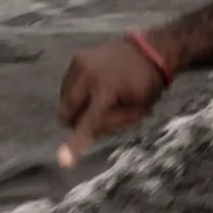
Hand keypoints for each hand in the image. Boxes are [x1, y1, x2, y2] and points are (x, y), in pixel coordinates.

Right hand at [56, 36, 168, 166]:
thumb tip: (84, 130)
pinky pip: (67, 85)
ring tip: (99, 96)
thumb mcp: (138, 111)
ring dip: (76, 106)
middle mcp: (89, 73)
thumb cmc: (146, 85)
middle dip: (76, 120)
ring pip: (64, 99)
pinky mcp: (77, 57)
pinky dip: (76, 92)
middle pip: (66, 111)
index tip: (62, 160)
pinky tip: (94, 86)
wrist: (149, 51)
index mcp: (108, 89)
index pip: (89, 121)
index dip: (76, 143)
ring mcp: (80, 62)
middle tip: (97, 116)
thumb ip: (113, 123)